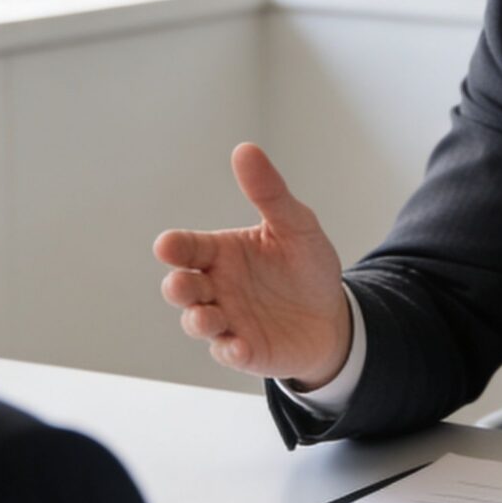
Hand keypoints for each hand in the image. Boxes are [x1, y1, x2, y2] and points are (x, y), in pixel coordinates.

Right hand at [154, 144, 352, 386]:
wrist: (333, 316)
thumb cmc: (306, 268)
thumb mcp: (296, 225)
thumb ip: (269, 193)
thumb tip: (245, 149)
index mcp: (221, 253)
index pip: (188, 248)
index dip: (175, 247)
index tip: (167, 245)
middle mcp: (216, 287)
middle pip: (183, 287)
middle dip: (178, 287)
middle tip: (182, 283)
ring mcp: (228, 320)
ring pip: (198, 322)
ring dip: (198, 320)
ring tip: (208, 317)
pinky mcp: (246, 351)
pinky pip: (229, 353)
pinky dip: (230, 351)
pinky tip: (238, 346)